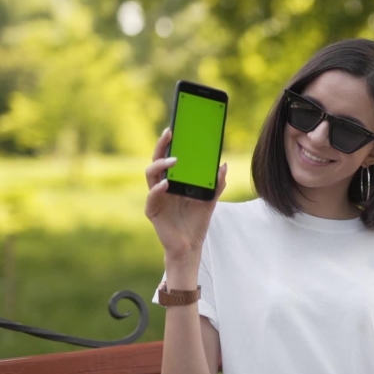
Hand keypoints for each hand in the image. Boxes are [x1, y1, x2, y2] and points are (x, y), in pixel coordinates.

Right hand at [144, 128, 226, 264]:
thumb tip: (223, 165)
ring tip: (174, 160)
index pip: (168, 157)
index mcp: (174, 180)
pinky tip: (167, 184)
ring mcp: (156, 197)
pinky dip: (158, 189)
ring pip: (150, 175)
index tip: (176, 128)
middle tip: (170, 133)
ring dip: (161, 165)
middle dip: (161, 146)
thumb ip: (216, 184)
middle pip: (156, 160)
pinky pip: (152, 197)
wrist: (190, 246)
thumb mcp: (211, 200)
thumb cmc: (197, 221)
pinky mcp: (153, 211)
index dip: (169, 143)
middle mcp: (162, 186)